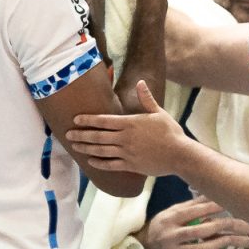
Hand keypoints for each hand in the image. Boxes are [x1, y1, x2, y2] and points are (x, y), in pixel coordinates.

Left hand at [68, 80, 192, 175]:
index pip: (103, 121)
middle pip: (97, 136)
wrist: (181, 155)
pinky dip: (98, 163)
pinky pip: (110, 164)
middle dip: (80, 135)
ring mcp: (126, 152)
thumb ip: (147, 99)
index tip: (76, 119)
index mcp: (130, 123)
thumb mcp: (159, 113)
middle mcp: (125, 138)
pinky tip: (90, 161)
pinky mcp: (131, 165)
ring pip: (100, 150)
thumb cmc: (171, 133)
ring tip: (74, 147)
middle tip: (68, 135)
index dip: (87, 120)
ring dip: (85, 148)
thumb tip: (140, 83)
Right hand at [136, 198, 237, 248]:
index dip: (211, 207)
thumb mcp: (170, 213)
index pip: (193, 212)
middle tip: (235, 222)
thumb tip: (210, 192)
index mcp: (168, 219)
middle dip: (219, 226)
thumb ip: (190, 206)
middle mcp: (170, 235)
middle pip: (199, 231)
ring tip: (231, 239)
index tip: (227, 203)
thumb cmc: (159, 227)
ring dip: (218, 244)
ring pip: (200, 248)